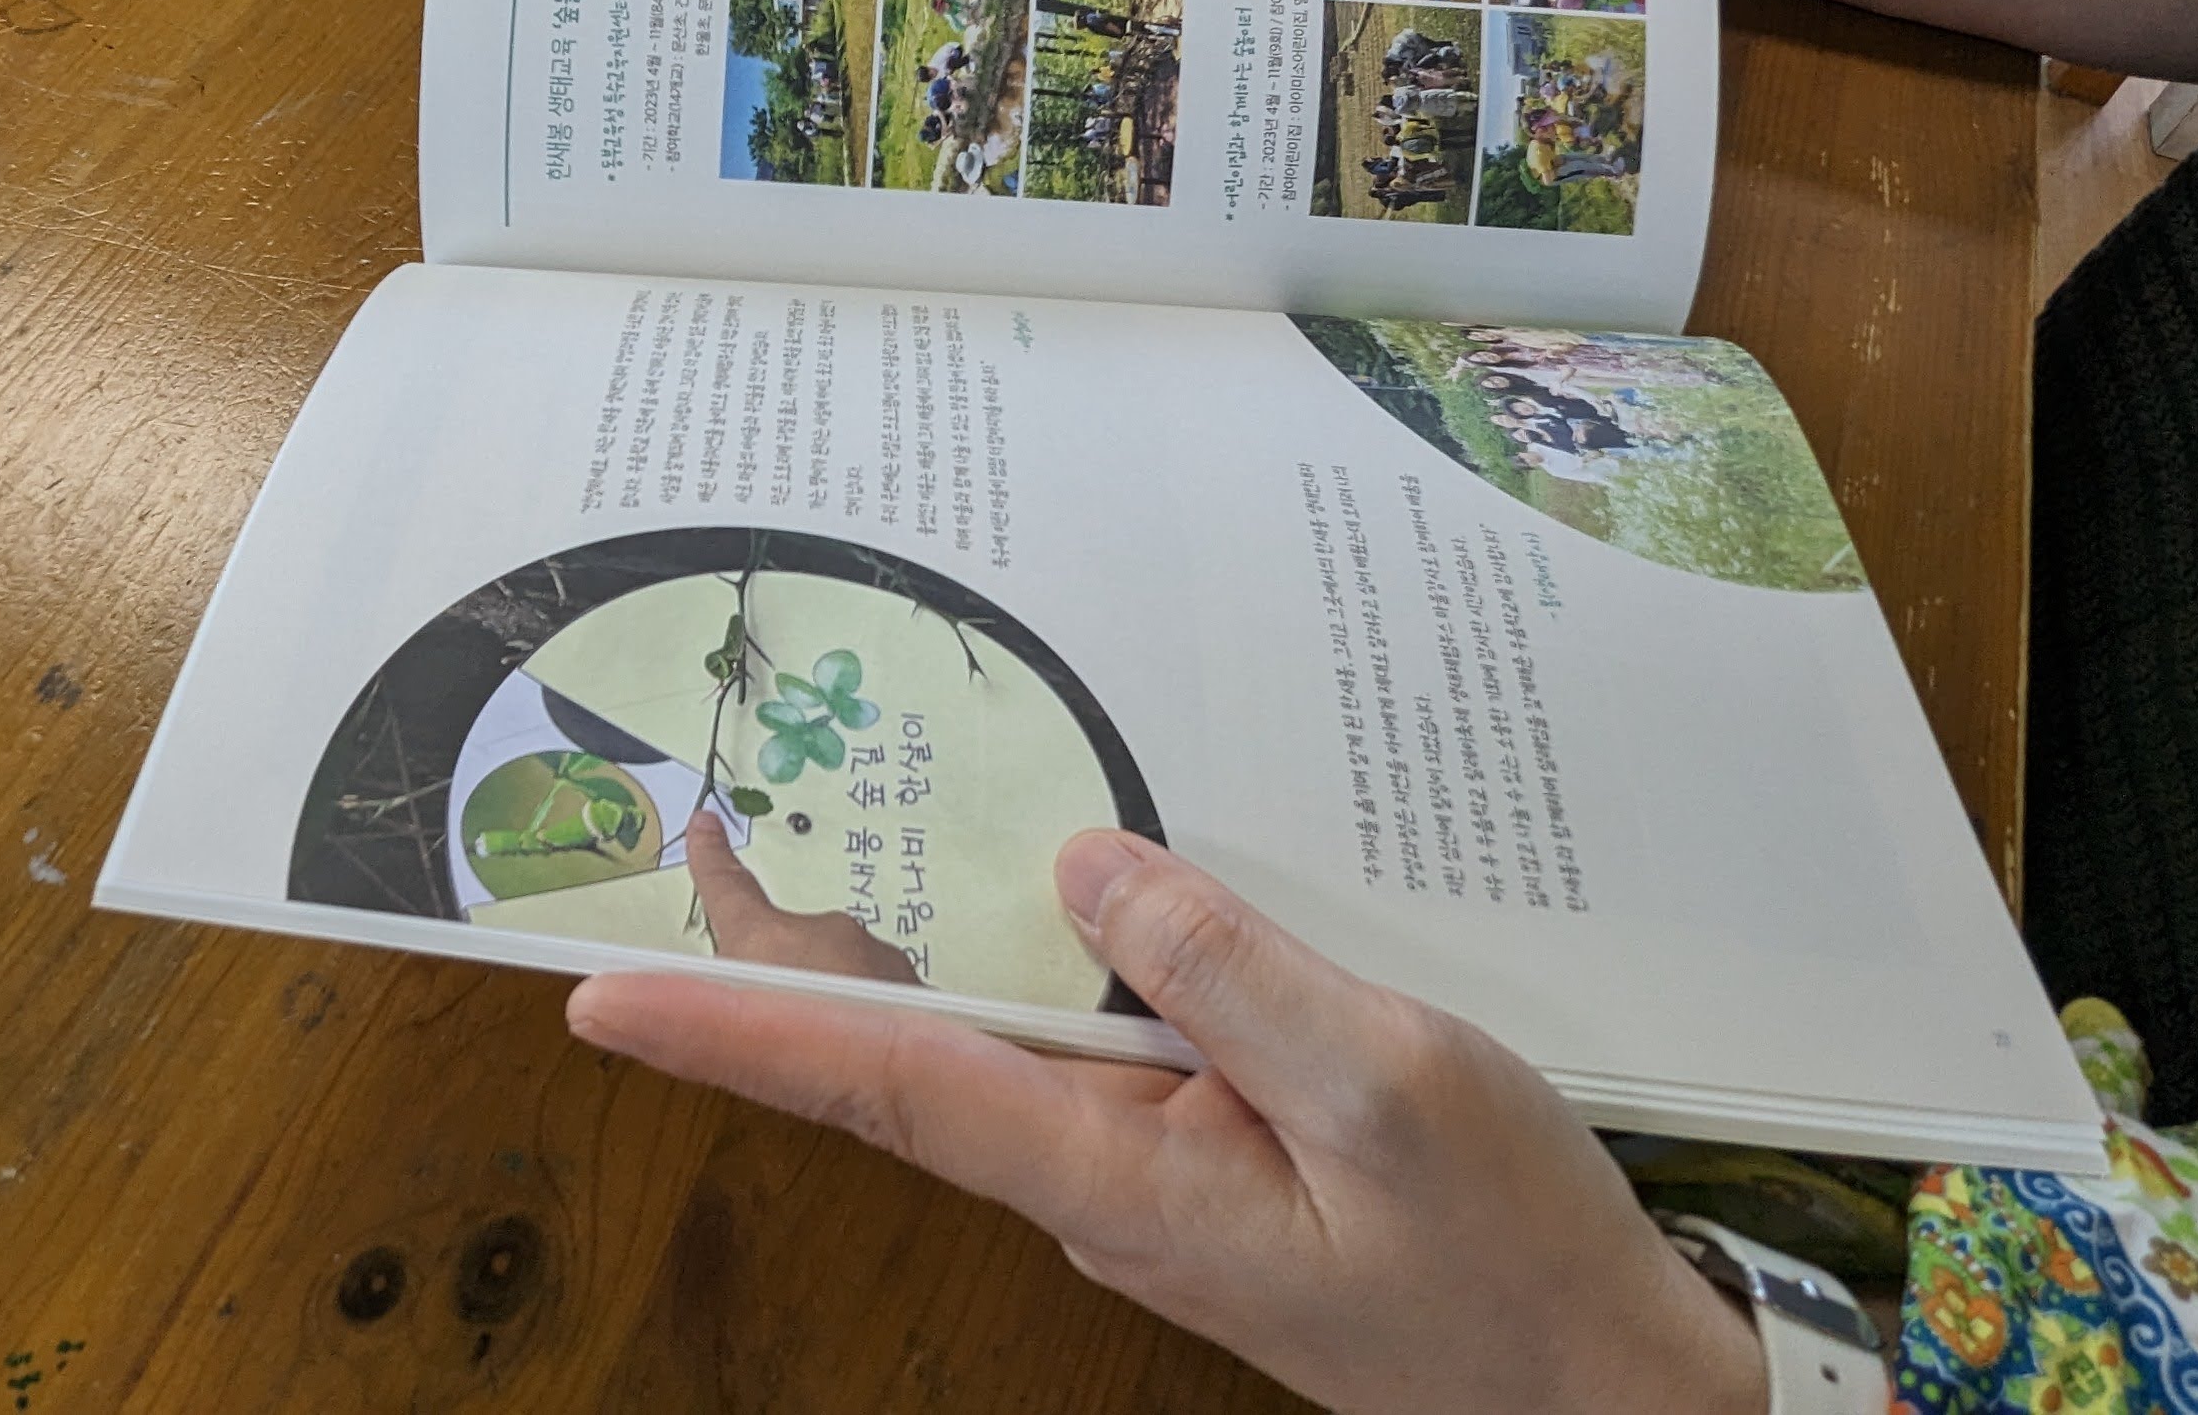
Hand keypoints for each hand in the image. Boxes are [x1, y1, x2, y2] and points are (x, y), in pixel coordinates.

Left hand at [568, 831, 1766, 1414]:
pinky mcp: (1203, 1169)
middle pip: (908, 1051)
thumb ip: (1227, 970)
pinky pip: (1082, 1060)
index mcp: (1113, 1174)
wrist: (1601, 1395)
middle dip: (787, 954)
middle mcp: (1095, 1185)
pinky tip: (1036, 910)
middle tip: (694, 837)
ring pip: (992, 1047)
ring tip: (806, 847)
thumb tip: (1086, 869)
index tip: (596, 997)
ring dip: (902, 952)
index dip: (733, 1032)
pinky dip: (1029, 975)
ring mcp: (1145, 1182)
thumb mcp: (1388, 1085)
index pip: (883, 1080)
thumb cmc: (1507, 1259)